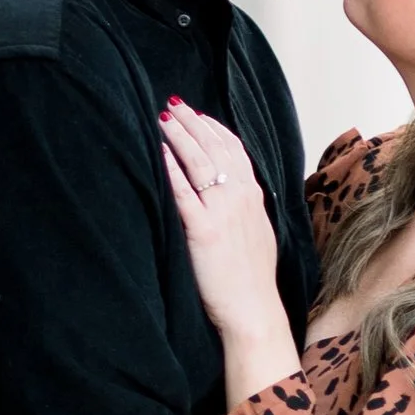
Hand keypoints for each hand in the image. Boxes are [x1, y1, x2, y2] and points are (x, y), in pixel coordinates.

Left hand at [160, 102, 295, 373]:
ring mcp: (222, 212)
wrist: (253, 310)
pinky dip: (170, 169)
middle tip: (172, 104)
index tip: (195, 113)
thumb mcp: (257, 233)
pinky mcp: (203, 231)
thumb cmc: (251, 279)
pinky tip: (157, 153)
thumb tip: (227, 193)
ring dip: (179, 136)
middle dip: (191, 122)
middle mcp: (240, 197)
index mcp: (253, 196)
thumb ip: (243, 208)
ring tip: (162, 118)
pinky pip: (183, 193)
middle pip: (214, 147)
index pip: (233, 149)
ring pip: (199, 162)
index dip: (213, 127)